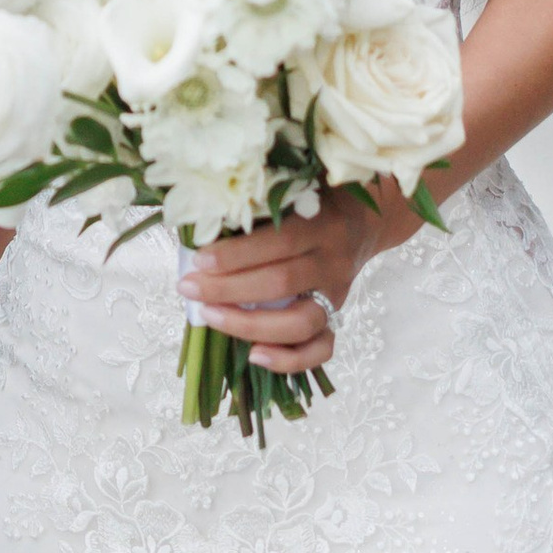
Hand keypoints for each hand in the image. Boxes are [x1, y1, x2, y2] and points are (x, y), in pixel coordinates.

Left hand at [181, 188, 415, 376]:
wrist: (365, 221)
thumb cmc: (313, 203)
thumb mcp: (292, 192)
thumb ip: (257, 207)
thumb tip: (198, 226)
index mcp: (320, 223)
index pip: (277, 243)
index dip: (235, 255)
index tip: (197, 261)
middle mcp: (331, 261)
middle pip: (281, 284)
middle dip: (227, 290)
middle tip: (187, 288)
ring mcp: (337, 294)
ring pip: (299, 323)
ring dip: (249, 326)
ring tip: (209, 317)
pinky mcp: (337, 317)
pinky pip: (320, 349)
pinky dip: (288, 360)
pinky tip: (253, 356)